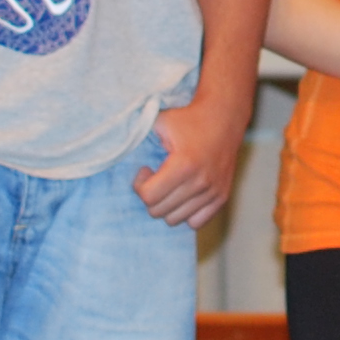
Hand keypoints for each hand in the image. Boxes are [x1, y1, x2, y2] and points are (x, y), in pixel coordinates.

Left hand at [135, 90, 247, 229]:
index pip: (149, 197)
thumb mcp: (159, 121)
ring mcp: (213, 192)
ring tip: (170, 186)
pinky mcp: (221, 197)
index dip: (140, 186)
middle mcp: (201, 182)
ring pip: (176, 219)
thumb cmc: (188, 119)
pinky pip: (196, 222)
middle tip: (156, 178)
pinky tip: (183, 194)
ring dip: (167, 206)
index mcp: (184, 164)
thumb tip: (115, 150)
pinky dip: (186, 213)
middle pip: (160, 211)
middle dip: (151, 197)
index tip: (145, 171)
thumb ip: (137, 135)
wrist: (224, 117)